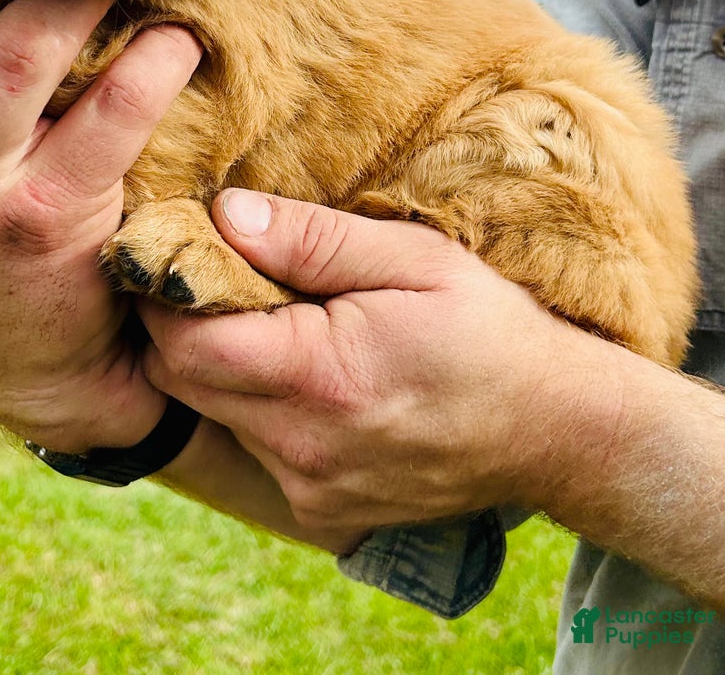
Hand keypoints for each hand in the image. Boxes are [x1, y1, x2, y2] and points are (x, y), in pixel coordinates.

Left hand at [141, 189, 594, 550]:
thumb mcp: (413, 259)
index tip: (182, 250)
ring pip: (214, 415)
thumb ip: (311, 239)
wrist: (557, 431)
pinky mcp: (322, 510)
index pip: (185, 344)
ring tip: (274, 319)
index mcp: (321, 377)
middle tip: (218, 274)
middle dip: (181, 325)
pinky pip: (255, 448)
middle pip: (184, 382)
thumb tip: (225, 213)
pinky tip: (310, 373)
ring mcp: (310, 488)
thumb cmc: (489, 329)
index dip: (167, 294)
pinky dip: (260, 407)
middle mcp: (303, 447)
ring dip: (223, 366)